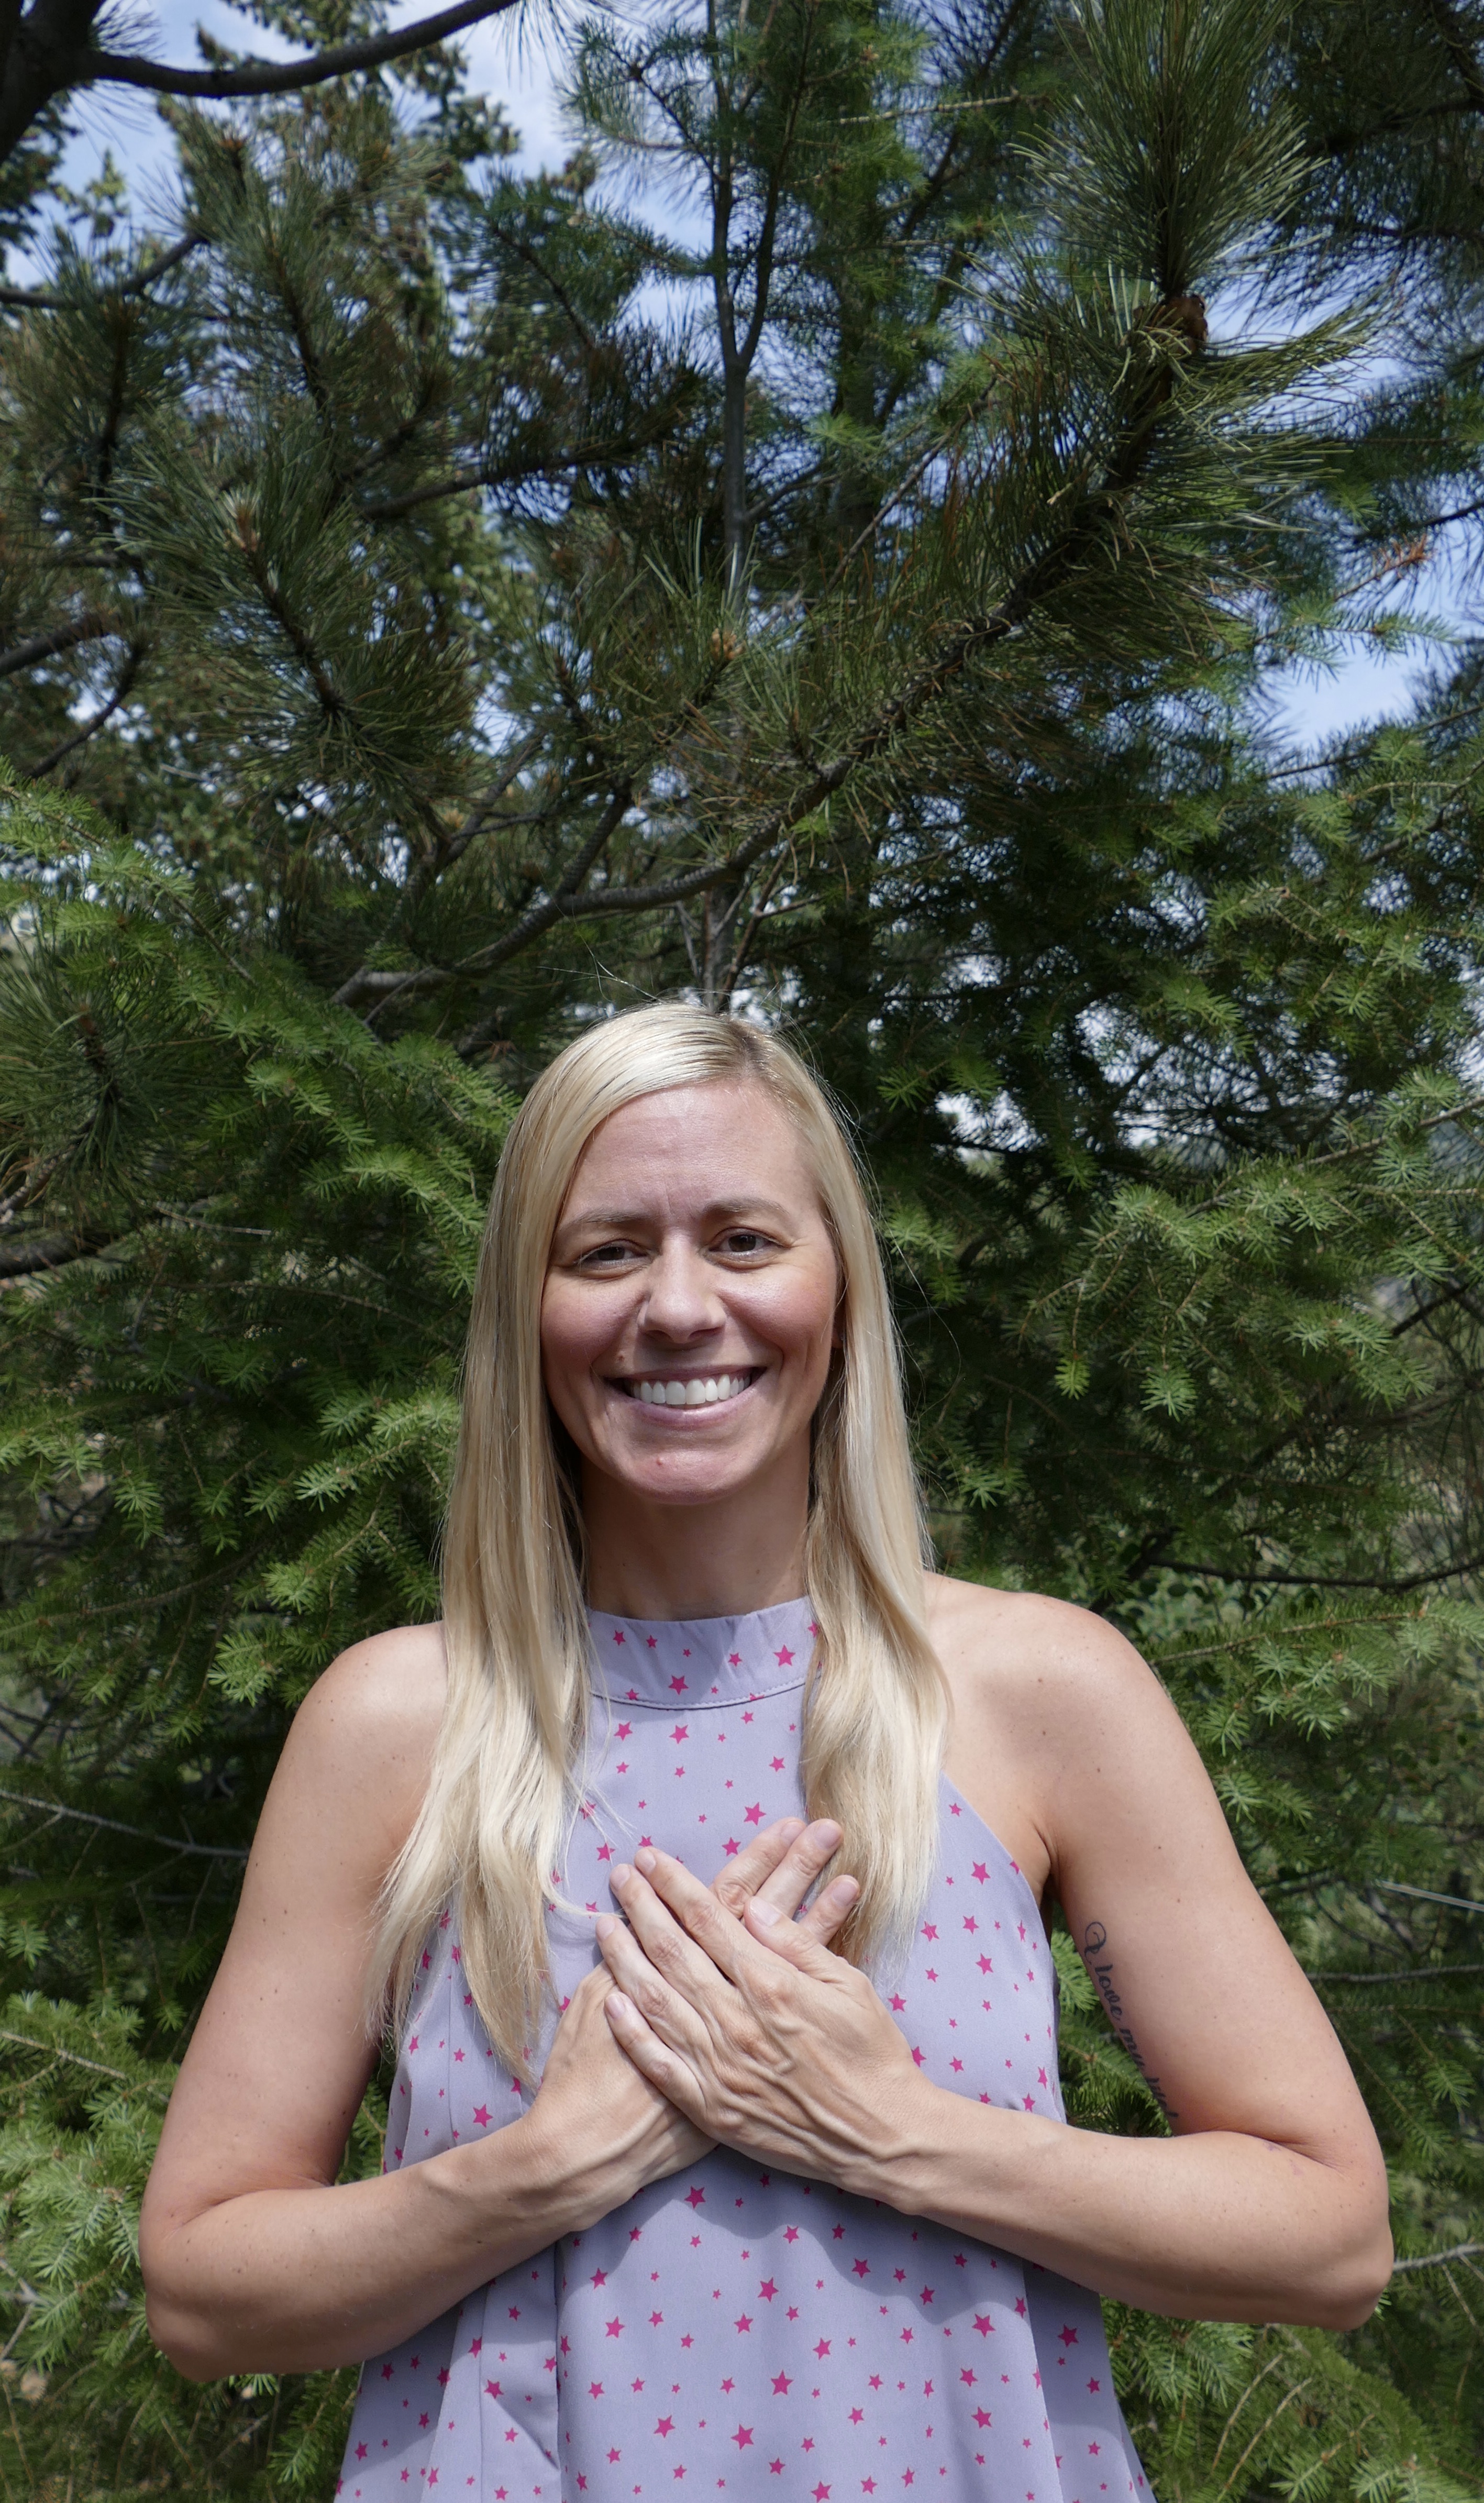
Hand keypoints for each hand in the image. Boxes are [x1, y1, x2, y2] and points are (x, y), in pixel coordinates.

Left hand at [523, 1819, 857, 2228]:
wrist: (879, 2139)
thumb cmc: (871, 2054)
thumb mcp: (848, 1984)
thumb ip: (796, 1942)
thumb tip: (753, 1905)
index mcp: (771, 1984)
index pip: (710, 1920)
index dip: (676, 1885)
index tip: (652, 1859)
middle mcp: (736, 2022)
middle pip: (674, 1951)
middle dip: (643, 1908)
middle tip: (620, 1877)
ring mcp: (719, 2067)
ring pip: (657, 2000)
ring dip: (625, 1958)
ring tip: (604, 1925)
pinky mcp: (711, 2108)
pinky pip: (660, 2063)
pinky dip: (632, 2031)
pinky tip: (611, 2002)